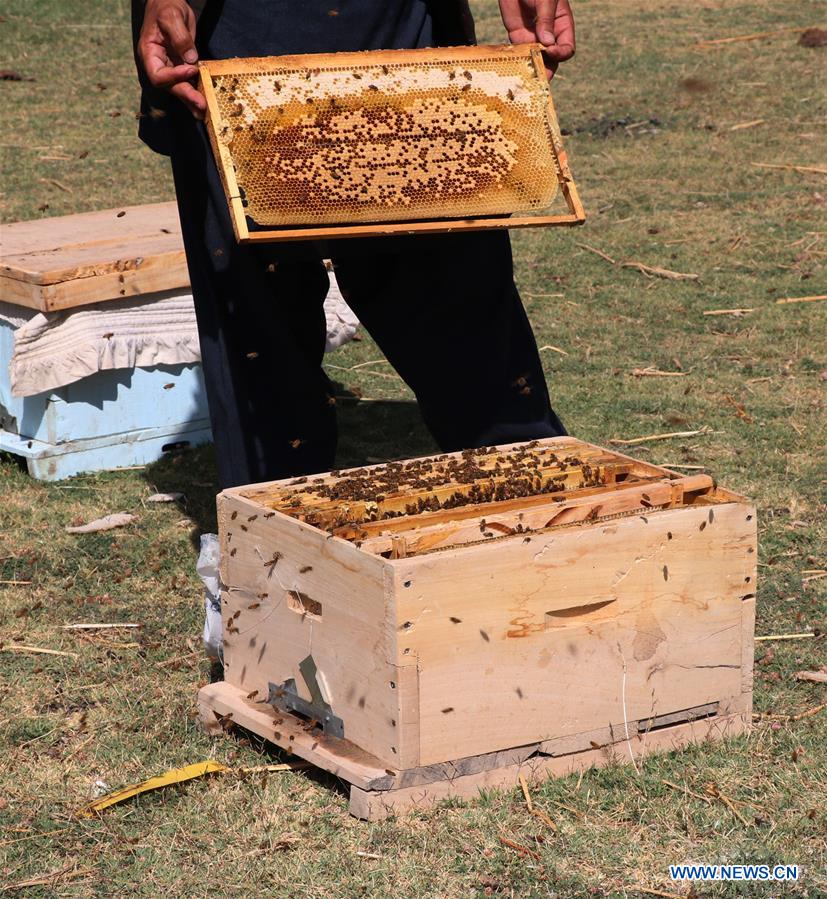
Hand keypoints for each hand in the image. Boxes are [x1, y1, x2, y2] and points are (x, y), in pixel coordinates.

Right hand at [137, 0, 205, 118]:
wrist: (169, 4)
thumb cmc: (166, 7)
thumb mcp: (172, 17)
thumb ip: (180, 37)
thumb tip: (191, 59)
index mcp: (149, 53)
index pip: (158, 74)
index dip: (174, 76)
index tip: (191, 70)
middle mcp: (158, 64)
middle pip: (170, 86)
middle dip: (187, 95)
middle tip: (202, 104)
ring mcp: (170, 67)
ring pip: (179, 88)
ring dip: (192, 100)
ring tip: (205, 111)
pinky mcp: (180, 68)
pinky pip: (187, 83)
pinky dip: (196, 93)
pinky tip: (205, 103)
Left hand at [499, 0, 575, 77]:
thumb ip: (546, 20)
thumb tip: (547, 43)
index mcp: (562, 25)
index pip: (566, 48)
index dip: (559, 53)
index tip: (549, 51)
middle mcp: (549, 35)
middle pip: (552, 60)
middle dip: (547, 70)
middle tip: (540, 80)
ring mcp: (533, 37)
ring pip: (535, 60)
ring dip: (531, 70)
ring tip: (527, 80)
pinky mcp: (517, 37)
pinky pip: (519, 53)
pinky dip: (518, 62)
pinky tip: (514, 70)